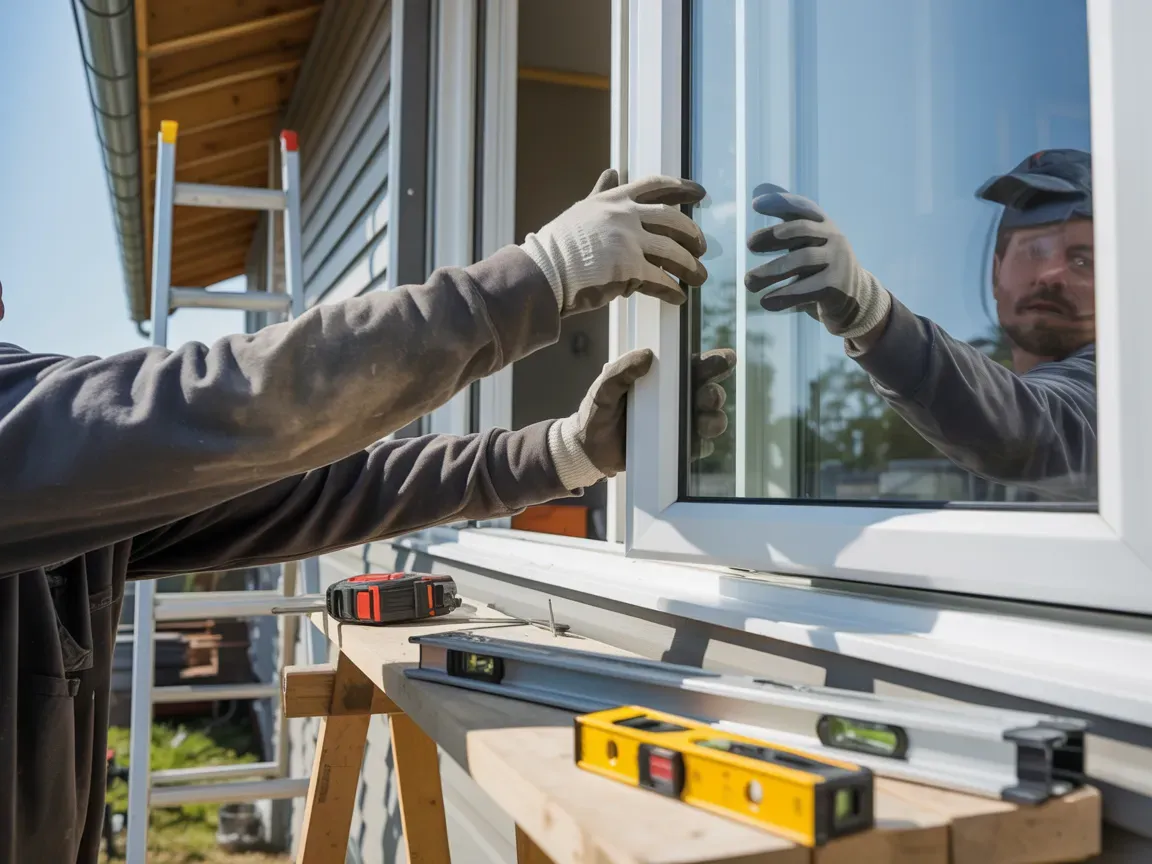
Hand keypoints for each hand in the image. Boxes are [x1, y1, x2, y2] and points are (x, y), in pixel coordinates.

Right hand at [522, 170, 708, 317]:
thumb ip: (602, 192)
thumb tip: (612, 172)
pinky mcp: (629, 268)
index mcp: (615, 199)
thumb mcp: (582, 209)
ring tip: (699, 278)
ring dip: (690, 267)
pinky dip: (672, 290)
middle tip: (702, 247)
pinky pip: (661, 279)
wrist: (543, 271)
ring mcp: (629, 241)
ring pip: (673, 252)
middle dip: (692, 235)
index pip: (656, 186)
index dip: (682, 188)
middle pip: (673, 221)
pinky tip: (678, 298)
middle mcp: (625, 215)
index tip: (700, 193)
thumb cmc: (557, 245)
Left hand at [546, 348, 735, 489]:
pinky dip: (701, 444)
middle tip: (709, 395)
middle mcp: (676, 400)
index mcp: (663, 379)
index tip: (726, 359)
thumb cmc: (597, 412)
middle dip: (715, 393)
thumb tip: (647, 355)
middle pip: (708, 393)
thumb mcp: (604, 387)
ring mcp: (678, 425)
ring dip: (714, 419)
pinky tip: (695, 442)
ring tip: (706, 421)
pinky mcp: (675, 448)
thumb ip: (621, 370)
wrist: (587, 449)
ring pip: (710, 420)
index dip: (714, 362)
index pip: (694, 367)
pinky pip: (698, 446)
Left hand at [745, 188, 890, 338]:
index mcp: (823, 225)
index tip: (756, 205)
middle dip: (772, 235)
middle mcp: (834, 238)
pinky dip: (783, 296)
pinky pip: (806, 289)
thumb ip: (786, 220)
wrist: (855, 299)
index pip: (803, 207)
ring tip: (748, 282)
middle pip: (801, 229)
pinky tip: (765, 302)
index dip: (780, 202)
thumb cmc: (820, 266)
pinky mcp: (836, 287)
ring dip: (770, 271)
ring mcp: (838, 261)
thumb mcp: (807, 242)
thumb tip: (756, 192)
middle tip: (748, 244)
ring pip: (802, 259)